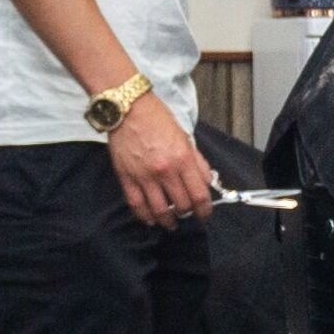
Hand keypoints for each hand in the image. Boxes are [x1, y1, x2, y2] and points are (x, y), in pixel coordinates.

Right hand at [108, 92, 211, 227]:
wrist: (129, 110)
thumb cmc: (159, 120)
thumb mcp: (186, 139)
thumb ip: (198, 163)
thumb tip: (208, 182)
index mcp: (183, 160)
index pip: (199, 195)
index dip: (205, 210)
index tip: (205, 214)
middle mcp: (165, 171)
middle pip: (181, 205)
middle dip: (187, 214)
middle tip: (188, 215)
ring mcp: (144, 176)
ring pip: (159, 209)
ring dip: (167, 220)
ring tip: (171, 223)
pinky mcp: (126, 177)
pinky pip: (136, 204)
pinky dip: (144, 215)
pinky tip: (151, 220)